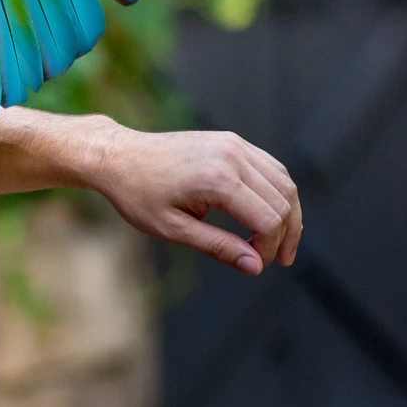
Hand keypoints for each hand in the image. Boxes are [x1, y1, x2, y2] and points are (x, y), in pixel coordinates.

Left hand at [78, 123, 301, 275]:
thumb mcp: (172, 229)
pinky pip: (271, 167)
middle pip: (283, 200)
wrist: (118, 156)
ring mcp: (234, 144)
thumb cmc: (137, 194)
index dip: (269, 248)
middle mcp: (232, 156)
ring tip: (277, 241)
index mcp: (217, 179)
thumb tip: (255, 266)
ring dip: (288, 213)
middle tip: (275, 259)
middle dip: (285, 234)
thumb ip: (217, 247)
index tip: (257, 263)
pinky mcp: (232, 141)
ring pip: (284, 182)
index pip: (268, 220)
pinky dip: (276, 192)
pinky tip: (267, 213)